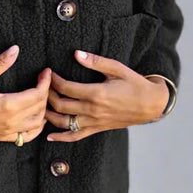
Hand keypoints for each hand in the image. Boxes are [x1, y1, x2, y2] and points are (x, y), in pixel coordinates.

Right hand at [0, 45, 51, 143]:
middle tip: (43, 80)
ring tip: (41, 96)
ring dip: (43, 109)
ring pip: (38, 122)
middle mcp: (12, 121)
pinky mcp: (5, 138)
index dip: (45, 82)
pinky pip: (28, 136)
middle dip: (46, 92)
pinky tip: (38, 119)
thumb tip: (15, 49)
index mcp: (9, 106)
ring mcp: (10, 132)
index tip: (46, 72)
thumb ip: (0, 63)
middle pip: (40, 107)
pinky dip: (37, 128)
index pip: (37, 94)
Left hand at [44, 50, 169, 141]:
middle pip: (61, 105)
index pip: (66, 88)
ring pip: (64, 123)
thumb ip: (96, 61)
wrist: (151, 104)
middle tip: (42, 86)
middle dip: (47, 95)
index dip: (54, 80)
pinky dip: (61, 138)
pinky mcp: (97, 129)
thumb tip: (77, 53)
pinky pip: (76, 136)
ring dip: (49, 115)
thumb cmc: (135, 84)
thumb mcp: (117, 68)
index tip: (48, 72)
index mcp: (96, 93)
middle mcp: (93, 110)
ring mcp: (94, 122)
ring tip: (40, 105)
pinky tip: (50, 136)